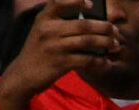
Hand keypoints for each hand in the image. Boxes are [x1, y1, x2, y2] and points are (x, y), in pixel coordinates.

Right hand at [0, 0, 119, 109]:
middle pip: (83, 24)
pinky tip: (105, 61)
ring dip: (106, 42)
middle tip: (114, 30)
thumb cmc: (39, 51)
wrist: (24, 73)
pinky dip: (100, 60)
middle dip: (103, 27)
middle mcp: (48, 30)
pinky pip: (87, 59)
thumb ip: (60, 24)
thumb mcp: (42, 31)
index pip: (58, 2)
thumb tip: (93, 23)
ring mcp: (55, 46)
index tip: (90, 4)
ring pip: (88, 41)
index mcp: (43, 19)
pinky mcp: (61, 62)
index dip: (76, 0)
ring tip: (115, 44)